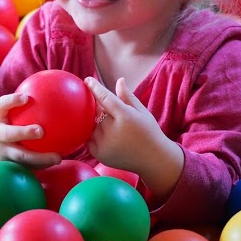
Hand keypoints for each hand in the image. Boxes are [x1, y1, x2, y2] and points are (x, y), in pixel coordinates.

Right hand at [0, 93, 62, 169]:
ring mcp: (1, 152)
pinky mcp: (7, 165)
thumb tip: (54, 88)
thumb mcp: (4, 113)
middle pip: (8, 134)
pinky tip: (56, 161)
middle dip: (23, 132)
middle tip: (41, 130)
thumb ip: (20, 104)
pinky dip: (41, 165)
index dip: (11, 101)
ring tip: (58, 157)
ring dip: (39, 158)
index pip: (1, 106)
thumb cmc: (0, 124)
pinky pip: (26, 166)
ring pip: (20, 157)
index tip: (26, 97)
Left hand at [84, 77, 184, 199]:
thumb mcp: (142, 112)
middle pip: (98, 112)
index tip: (87, 80)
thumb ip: (128, 97)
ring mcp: (105, 145)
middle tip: (108, 110)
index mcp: (125, 117)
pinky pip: (89, 139)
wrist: (154, 160)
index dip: (95, 88)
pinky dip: (93, 134)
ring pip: (92, 125)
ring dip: (96, 121)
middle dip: (100, 108)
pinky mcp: (100, 155)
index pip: (105, 98)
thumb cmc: (149, 133)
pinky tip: (104, 134)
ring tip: (110, 124)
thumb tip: (119, 80)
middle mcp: (113, 131)